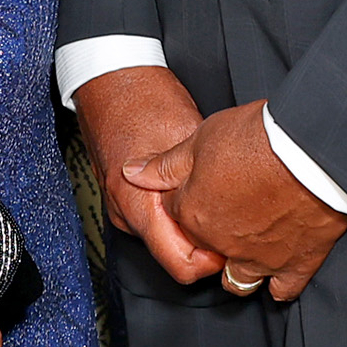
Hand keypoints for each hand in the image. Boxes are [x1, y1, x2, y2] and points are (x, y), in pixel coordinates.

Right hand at [72, 64, 223, 285]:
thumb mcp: (188, 139)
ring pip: (166, 238)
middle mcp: (126, 214)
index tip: (235, 242)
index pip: (182, 265)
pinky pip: (156, 220)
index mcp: (139, 205)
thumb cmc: (143, 100)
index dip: (214, 260)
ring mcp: (123, 208)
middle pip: (175, 255)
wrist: (110, 81)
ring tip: (217, 201)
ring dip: (193, 227)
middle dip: (206, 244)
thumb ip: (206, 180)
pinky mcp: (126, 198)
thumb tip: (237, 208)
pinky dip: (178, 213)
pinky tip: (196, 190)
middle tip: (234, 221)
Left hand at [134, 101, 346, 300]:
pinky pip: (281, 290)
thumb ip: (165, 164)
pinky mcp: (295, 263)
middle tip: (227, 207)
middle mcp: (221, 243)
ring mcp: (259, 259)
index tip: (201, 182)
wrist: (312, 150)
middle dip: (208, 234)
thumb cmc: (259, 139)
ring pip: (237, 281)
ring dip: (235, 268)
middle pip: (204, 248)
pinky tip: (276, 273)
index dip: (185, 195)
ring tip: (243, 247)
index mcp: (193, 213)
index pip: (174, 213)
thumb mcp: (202, 138)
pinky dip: (278, 284)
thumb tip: (131, 174)